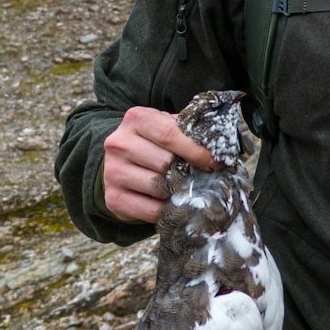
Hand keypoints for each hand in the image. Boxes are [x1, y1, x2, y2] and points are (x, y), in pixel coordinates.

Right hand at [102, 105, 213, 223]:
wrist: (122, 161)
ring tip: (186, 189)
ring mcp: (112, 171)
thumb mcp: (168, 127)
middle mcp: (119, 143)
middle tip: (203, 178)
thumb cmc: (155, 142)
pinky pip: (150, 209)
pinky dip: (167, 210)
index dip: (195, 151)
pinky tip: (173, 203)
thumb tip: (217, 149)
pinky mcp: (113, 197)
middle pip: (164, 163)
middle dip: (188, 172)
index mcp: (136, 119)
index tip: (214, 163)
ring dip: (178, 192)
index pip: (169, 135)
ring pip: (158, 187)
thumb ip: (188, 132)